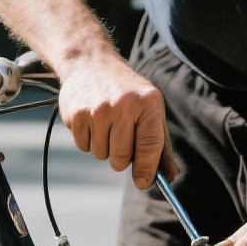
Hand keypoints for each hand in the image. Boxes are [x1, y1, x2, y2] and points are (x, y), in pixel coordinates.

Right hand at [58, 57, 176, 188]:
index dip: (146, 169)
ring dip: (104, 148)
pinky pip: (84, 147)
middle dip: (121, 158)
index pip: (150, 146)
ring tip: (105, 124)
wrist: (91, 63)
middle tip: (120, 138)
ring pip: (101, 155)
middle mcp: (123, 105)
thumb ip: (160, 146)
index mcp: (147, 103)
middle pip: (121, 158)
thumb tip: (169, 177)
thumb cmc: (127, 94)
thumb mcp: (150, 112)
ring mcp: (98, 110)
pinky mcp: (77, 114)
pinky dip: (88, 140)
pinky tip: (91, 121)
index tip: (143, 182)